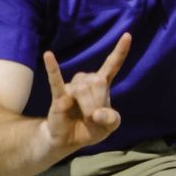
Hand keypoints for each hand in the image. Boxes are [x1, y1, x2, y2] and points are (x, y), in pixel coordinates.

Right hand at [39, 39, 128, 156]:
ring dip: (87, 106)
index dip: (120, 51)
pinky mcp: (59, 96)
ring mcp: (71, 87)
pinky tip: (48, 55)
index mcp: (102, 86)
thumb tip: (97, 114)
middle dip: (99, 102)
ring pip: (82, 88)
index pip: (111, 65)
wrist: (68, 140)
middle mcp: (86, 82)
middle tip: (95, 118)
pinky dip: (52, 68)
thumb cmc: (89, 129)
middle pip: (97, 81)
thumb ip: (112, 120)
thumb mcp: (109, 127)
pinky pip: (56, 80)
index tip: (127, 35)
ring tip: (86, 118)